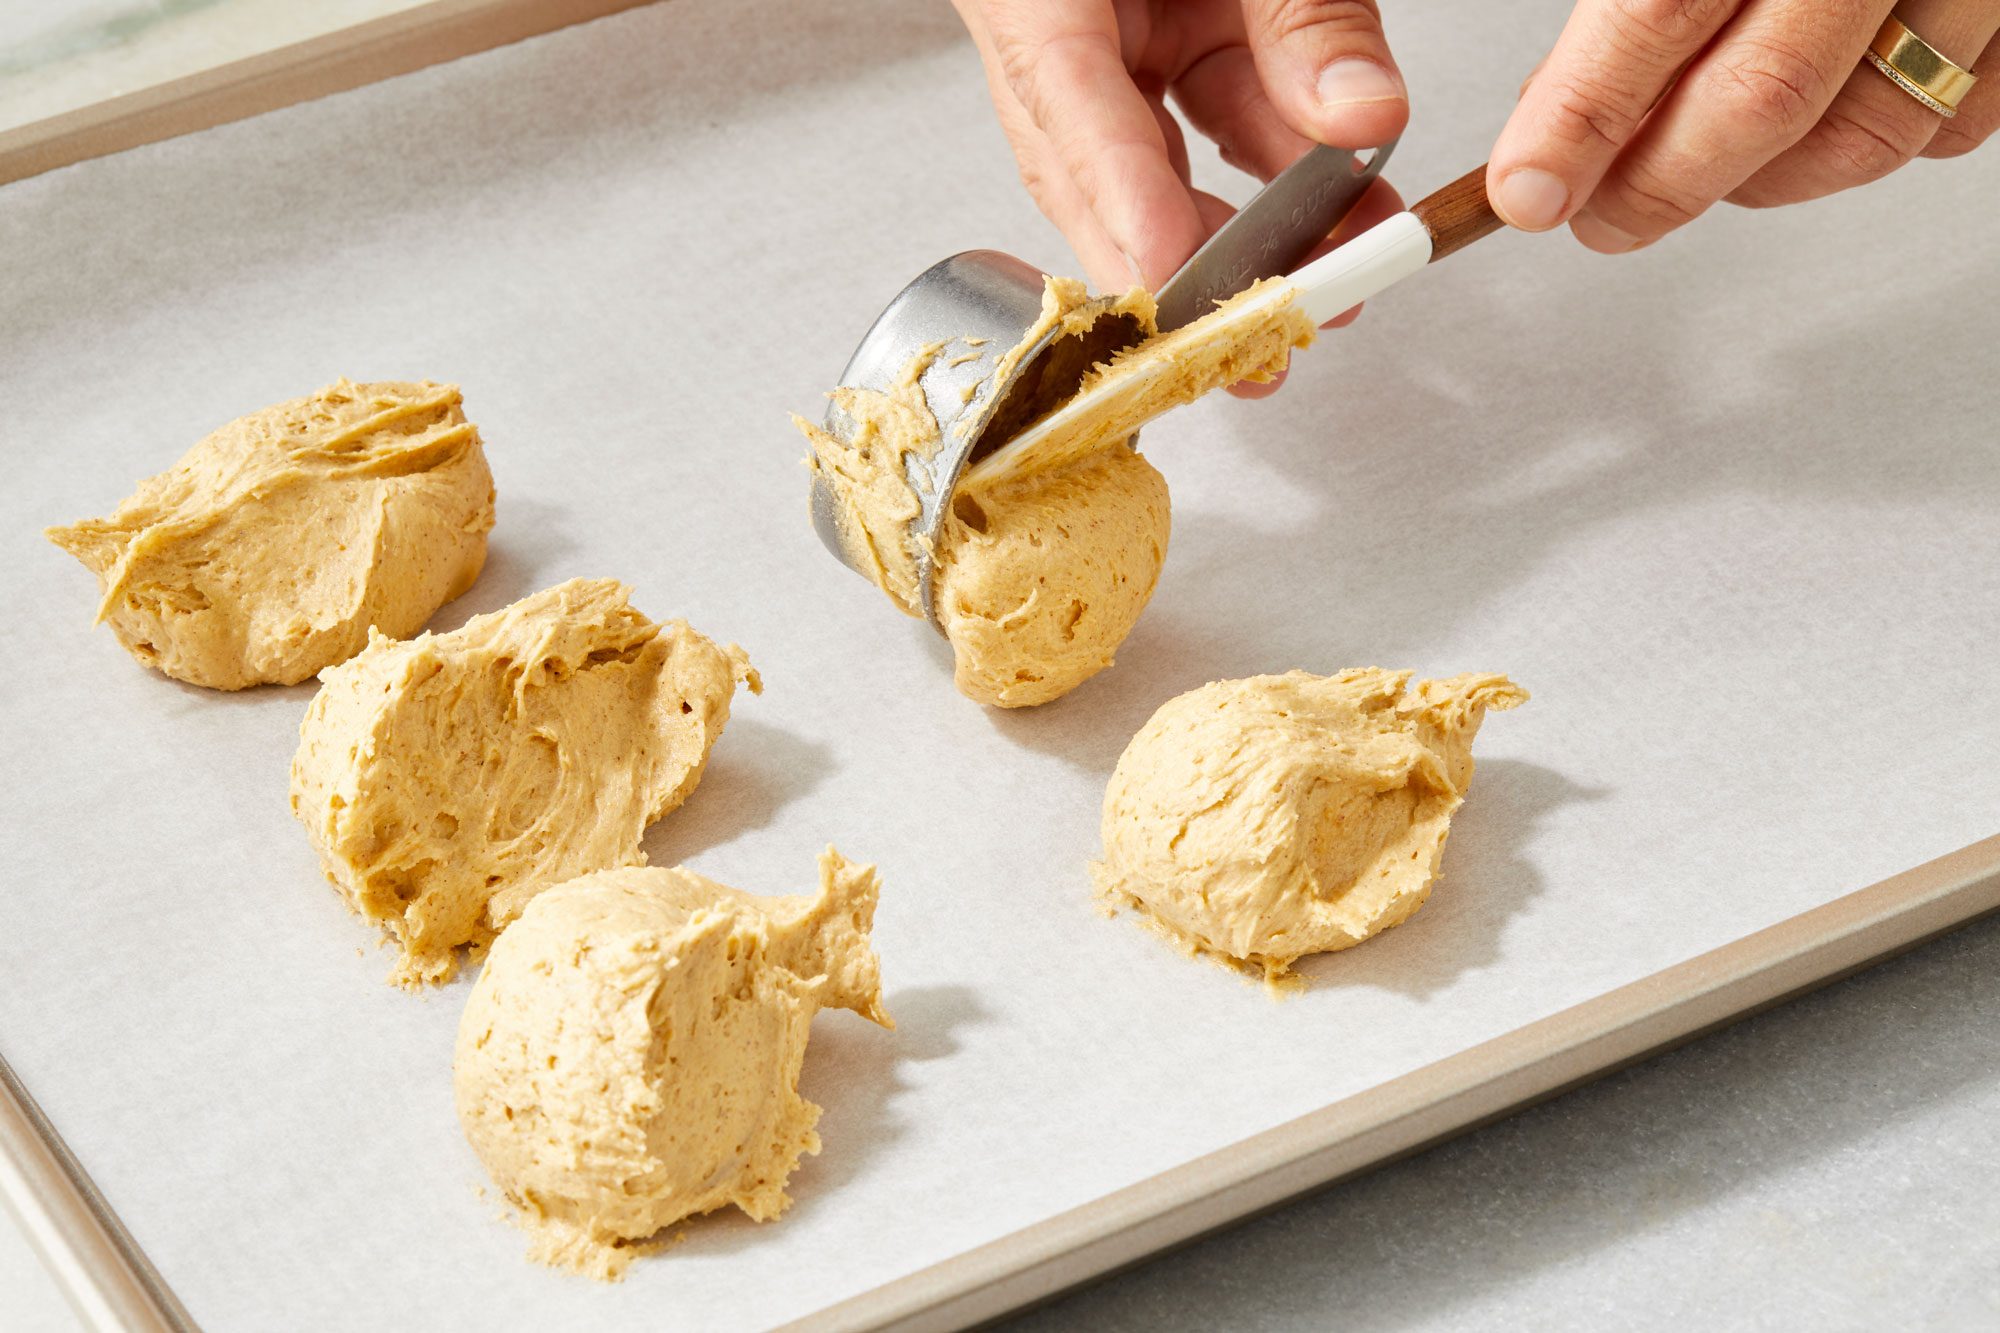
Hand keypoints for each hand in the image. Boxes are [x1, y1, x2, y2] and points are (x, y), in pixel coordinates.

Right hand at [952, 1, 1409, 392]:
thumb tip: (1359, 115)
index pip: (1058, 86)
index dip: (1114, 185)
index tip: (1172, 264)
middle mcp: (1048, 16)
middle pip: (1092, 159)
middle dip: (1184, 259)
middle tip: (1256, 334)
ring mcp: (1097, 34)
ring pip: (1158, 154)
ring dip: (1248, 226)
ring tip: (1337, 275)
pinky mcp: (1152, 40)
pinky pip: (1205, 118)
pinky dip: (1271, 170)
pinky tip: (1339, 213)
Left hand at [1489, 0, 1999, 251]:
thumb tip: (1549, 107)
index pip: (1660, 8)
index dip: (1581, 117)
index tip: (1526, 189)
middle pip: (1768, 93)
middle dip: (1659, 185)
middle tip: (1595, 217)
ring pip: (1866, 132)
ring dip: (1756, 183)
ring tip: (1684, 173)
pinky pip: (1948, 124)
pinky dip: (1853, 152)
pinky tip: (1792, 139)